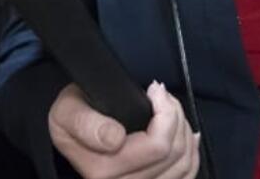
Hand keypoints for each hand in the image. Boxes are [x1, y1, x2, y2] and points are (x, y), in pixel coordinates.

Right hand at [48, 81, 199, 178]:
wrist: (70, 131)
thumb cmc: (72, 115)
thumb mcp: (68, 110)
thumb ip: (86, 124)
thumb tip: (114, 138)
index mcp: (101, 171)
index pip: (157, 146)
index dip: (166, 112)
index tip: (154, 89)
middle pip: (174, 154)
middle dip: (176, 115)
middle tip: (162, 94)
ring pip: (184, 164)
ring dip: (184, 130)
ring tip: (169, 110)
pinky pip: (185, 176)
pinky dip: (191, 153)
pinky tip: (185, 135)